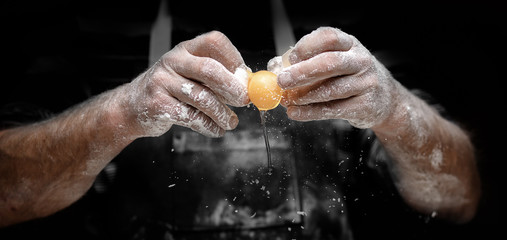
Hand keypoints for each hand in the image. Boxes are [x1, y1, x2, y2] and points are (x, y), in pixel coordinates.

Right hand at [125, 31, 249, 136]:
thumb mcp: (191, 75)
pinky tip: (215, 129)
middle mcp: (173, 61)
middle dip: (232, 87)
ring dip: (222, 113)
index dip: (234, 58)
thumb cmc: (171, 90)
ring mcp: (163, 82)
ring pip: (202, 98)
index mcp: (186, 49)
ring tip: (230, 122)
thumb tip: (247, 83)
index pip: (214, 42)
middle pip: (209, 70)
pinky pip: (191, 117)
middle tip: (244, 100)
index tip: (245, 78)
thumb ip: (217, 76)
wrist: (133, 106)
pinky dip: (209, 126)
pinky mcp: (158, 105)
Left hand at [278, 27, 399, 128]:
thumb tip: (275, 67)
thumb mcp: (334, 62)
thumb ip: (305, 63)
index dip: (306, 47)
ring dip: (305, 96)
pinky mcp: (365, 105)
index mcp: (349, 44)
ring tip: (287, 100)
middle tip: (282, 81)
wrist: (385, 99)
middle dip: (302, 72)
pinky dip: (311, 113)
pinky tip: (296, 112)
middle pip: (330, 62)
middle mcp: (360, 60)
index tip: (289, 59)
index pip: (328, 38)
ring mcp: (366, 82)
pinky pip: (334, 109)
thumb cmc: (351, 77)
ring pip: (332, 89)